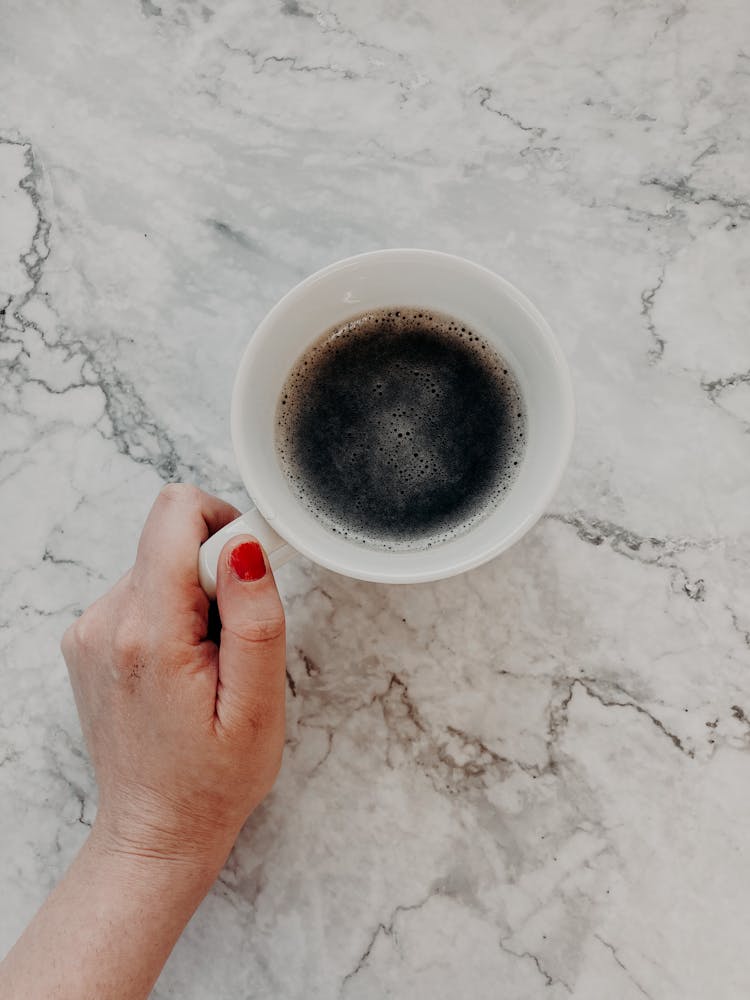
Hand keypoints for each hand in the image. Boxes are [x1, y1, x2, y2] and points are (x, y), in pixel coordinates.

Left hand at [61, 484, 286, 878]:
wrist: (156, 830)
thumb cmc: (213, 779)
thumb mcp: (258, 706)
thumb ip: (254, 618)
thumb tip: (243, 544)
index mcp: (150, 633)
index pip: (176, 513)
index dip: (226, 526)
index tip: (252, 576)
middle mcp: (106, 621)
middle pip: (170, 538)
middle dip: (216, 574)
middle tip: (232, 643)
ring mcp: (90, 629)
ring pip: (158, 565)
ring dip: (195, 598)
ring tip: (207, 664)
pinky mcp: (88, 639)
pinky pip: (141, 592)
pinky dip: (172, 614)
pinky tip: (183, 668)